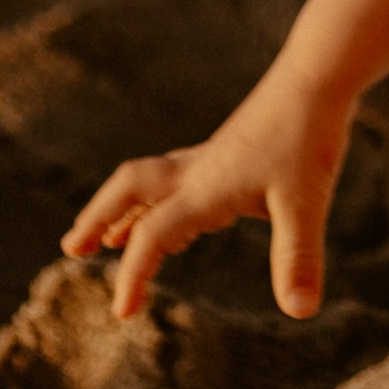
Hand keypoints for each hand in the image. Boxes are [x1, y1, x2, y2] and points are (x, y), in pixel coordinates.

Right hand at [61, 65, 352, 321]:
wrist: (317, 75)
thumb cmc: (309, 134)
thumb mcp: (306, 202)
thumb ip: (298, 257)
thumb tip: (300, 312)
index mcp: (205, 188)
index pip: (152, 235)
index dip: (132, 274)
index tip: (121, 313)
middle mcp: (197, 171)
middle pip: (128, 190)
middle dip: (97, 219)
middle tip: (72, 248)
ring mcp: (210, 158)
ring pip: (149, 182)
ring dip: (123, 210)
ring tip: (106, 239)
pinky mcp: (227, 151)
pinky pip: (176, 178)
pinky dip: (158, 201)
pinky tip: (175, 215)